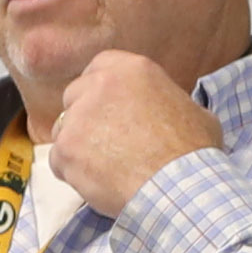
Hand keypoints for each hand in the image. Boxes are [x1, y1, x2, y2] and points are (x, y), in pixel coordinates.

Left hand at [48, 51, 221, 214]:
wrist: (178, 185)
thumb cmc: (192, 152)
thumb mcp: (192, 111)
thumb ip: (167, 101)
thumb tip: (168, 109)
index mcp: (131, 69)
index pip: (98, 67)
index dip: (99, 89)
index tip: (106, 108)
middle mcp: (99, 85)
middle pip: (74, 96)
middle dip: (84, 117)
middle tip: (104, 142)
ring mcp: (78, 116)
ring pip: (63, 129)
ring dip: (77, 146)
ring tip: (105, 167)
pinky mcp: (65, 148)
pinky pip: (59, 160)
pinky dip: (73, 173)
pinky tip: (98, 182)